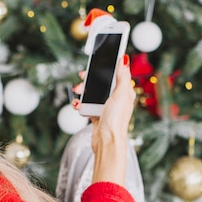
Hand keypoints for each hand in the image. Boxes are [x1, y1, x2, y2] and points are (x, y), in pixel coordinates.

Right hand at [72, 54, 134, 184]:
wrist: (106, 141)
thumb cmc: (116, 119)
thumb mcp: (121, 94)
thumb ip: (122, 76)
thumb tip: (124, 59)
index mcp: (124, 91)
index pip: (115, 73)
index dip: (106, 66)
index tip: (97, 60)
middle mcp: (115, 98)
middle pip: (100, 82)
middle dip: (89, 79)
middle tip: (82, 77)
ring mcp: (105, 106)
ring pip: (91, 92)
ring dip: (82, 91)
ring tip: (77, 92)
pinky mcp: (96, 114)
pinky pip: (86, 104)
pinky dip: (80, 103)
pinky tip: (77, 104)